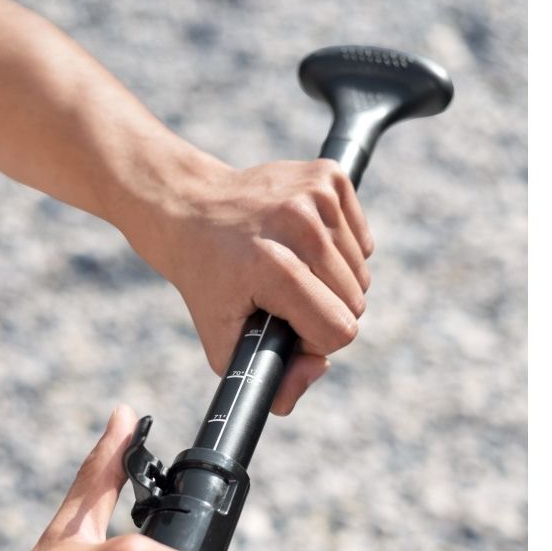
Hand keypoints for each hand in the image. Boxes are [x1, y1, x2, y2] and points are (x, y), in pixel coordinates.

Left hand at [122, 158, 374, 415]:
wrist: (189, 208)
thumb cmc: (208, 279)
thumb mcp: (222, 338)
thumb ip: (266, 374)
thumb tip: (316, 369)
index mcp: (275, 268)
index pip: (339, 328)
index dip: (315, 340)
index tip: (287, 326)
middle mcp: (301, 225)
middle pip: (355, 302)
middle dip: (324, 310)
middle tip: (284, 297)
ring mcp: (317, 195)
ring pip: (361, 272)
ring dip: (333, 281)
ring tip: (290, 268)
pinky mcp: (329, 175)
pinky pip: (362, 241)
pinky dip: (340, 251)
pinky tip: (302, 244)